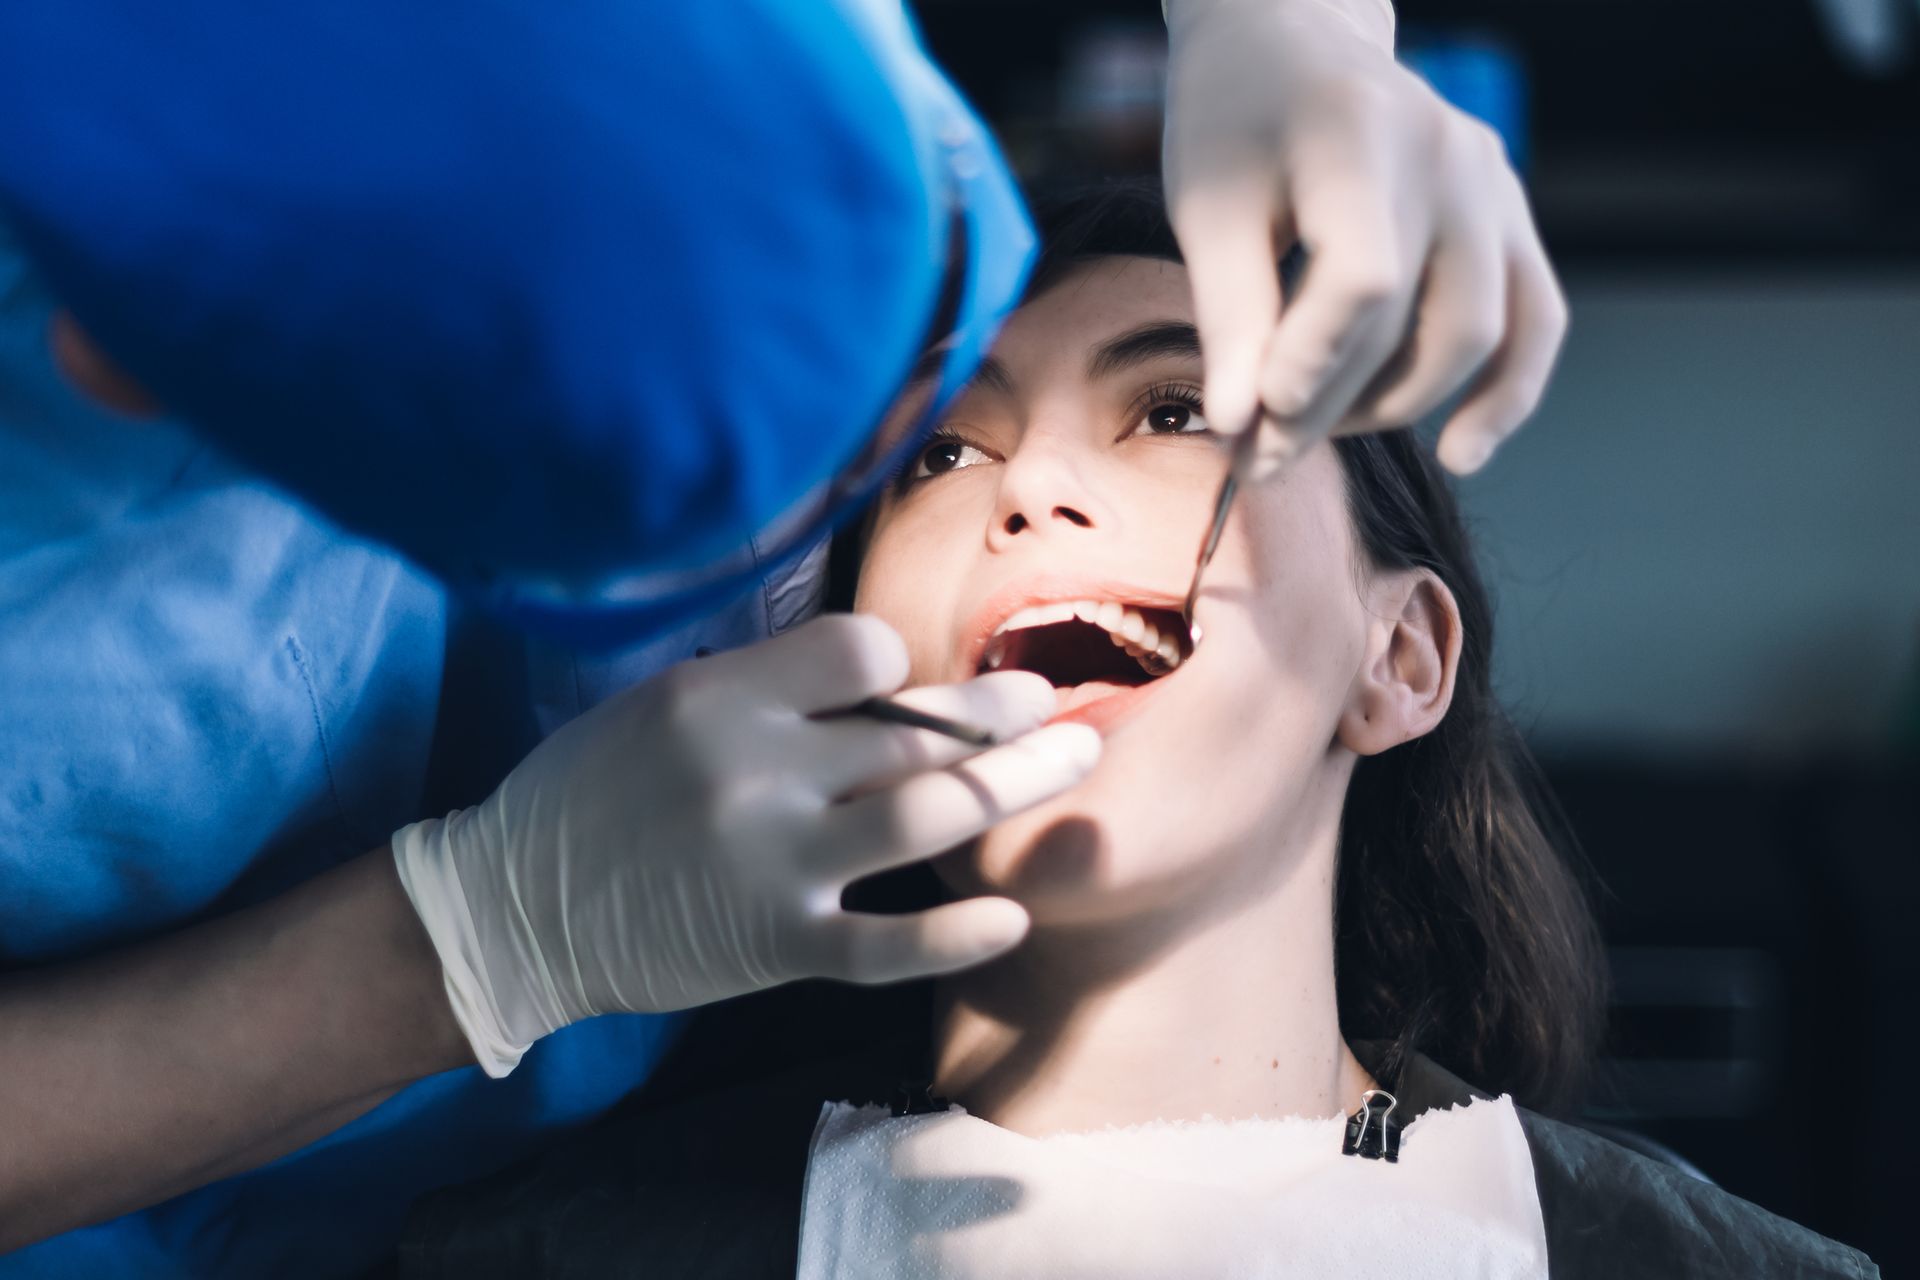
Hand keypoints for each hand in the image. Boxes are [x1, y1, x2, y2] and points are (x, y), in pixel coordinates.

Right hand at [392, 614, 1097, 1075]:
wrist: (517, 908)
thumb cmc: (594, 792)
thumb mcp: (664, 702)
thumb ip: (769, 686)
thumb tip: (889, 671)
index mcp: (723, 697)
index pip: (862, 651)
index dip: (902, 665)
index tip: (912, 685)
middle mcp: (757, 771)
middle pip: (913, 731)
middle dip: (1000, 716)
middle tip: (1056, 705)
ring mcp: (773, 863)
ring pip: (925, 817)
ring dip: (1015, 788)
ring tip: (1077, 761)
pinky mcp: (776, 946)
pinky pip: (885, 942)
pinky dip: (954, 934)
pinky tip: (1014, 916)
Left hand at [1163, 0, 1567, 474]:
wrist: (1293, 42)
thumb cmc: (1237, 123)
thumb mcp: (1207, 206)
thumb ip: (1229, 317)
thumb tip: (1240, 428)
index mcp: (1360, 132)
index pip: (1363, 278)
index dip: (1311, 363)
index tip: (1250, 421)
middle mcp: (1448, 154)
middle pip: (1411, 320)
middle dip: (1330, 406)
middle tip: (1259, 456)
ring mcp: (1492, 184)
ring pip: (1474, 334)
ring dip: (1394, 405)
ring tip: (1311, 430)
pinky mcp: (1510, 216)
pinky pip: (1536, 318)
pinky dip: (1506, 393)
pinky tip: (1461, 454)